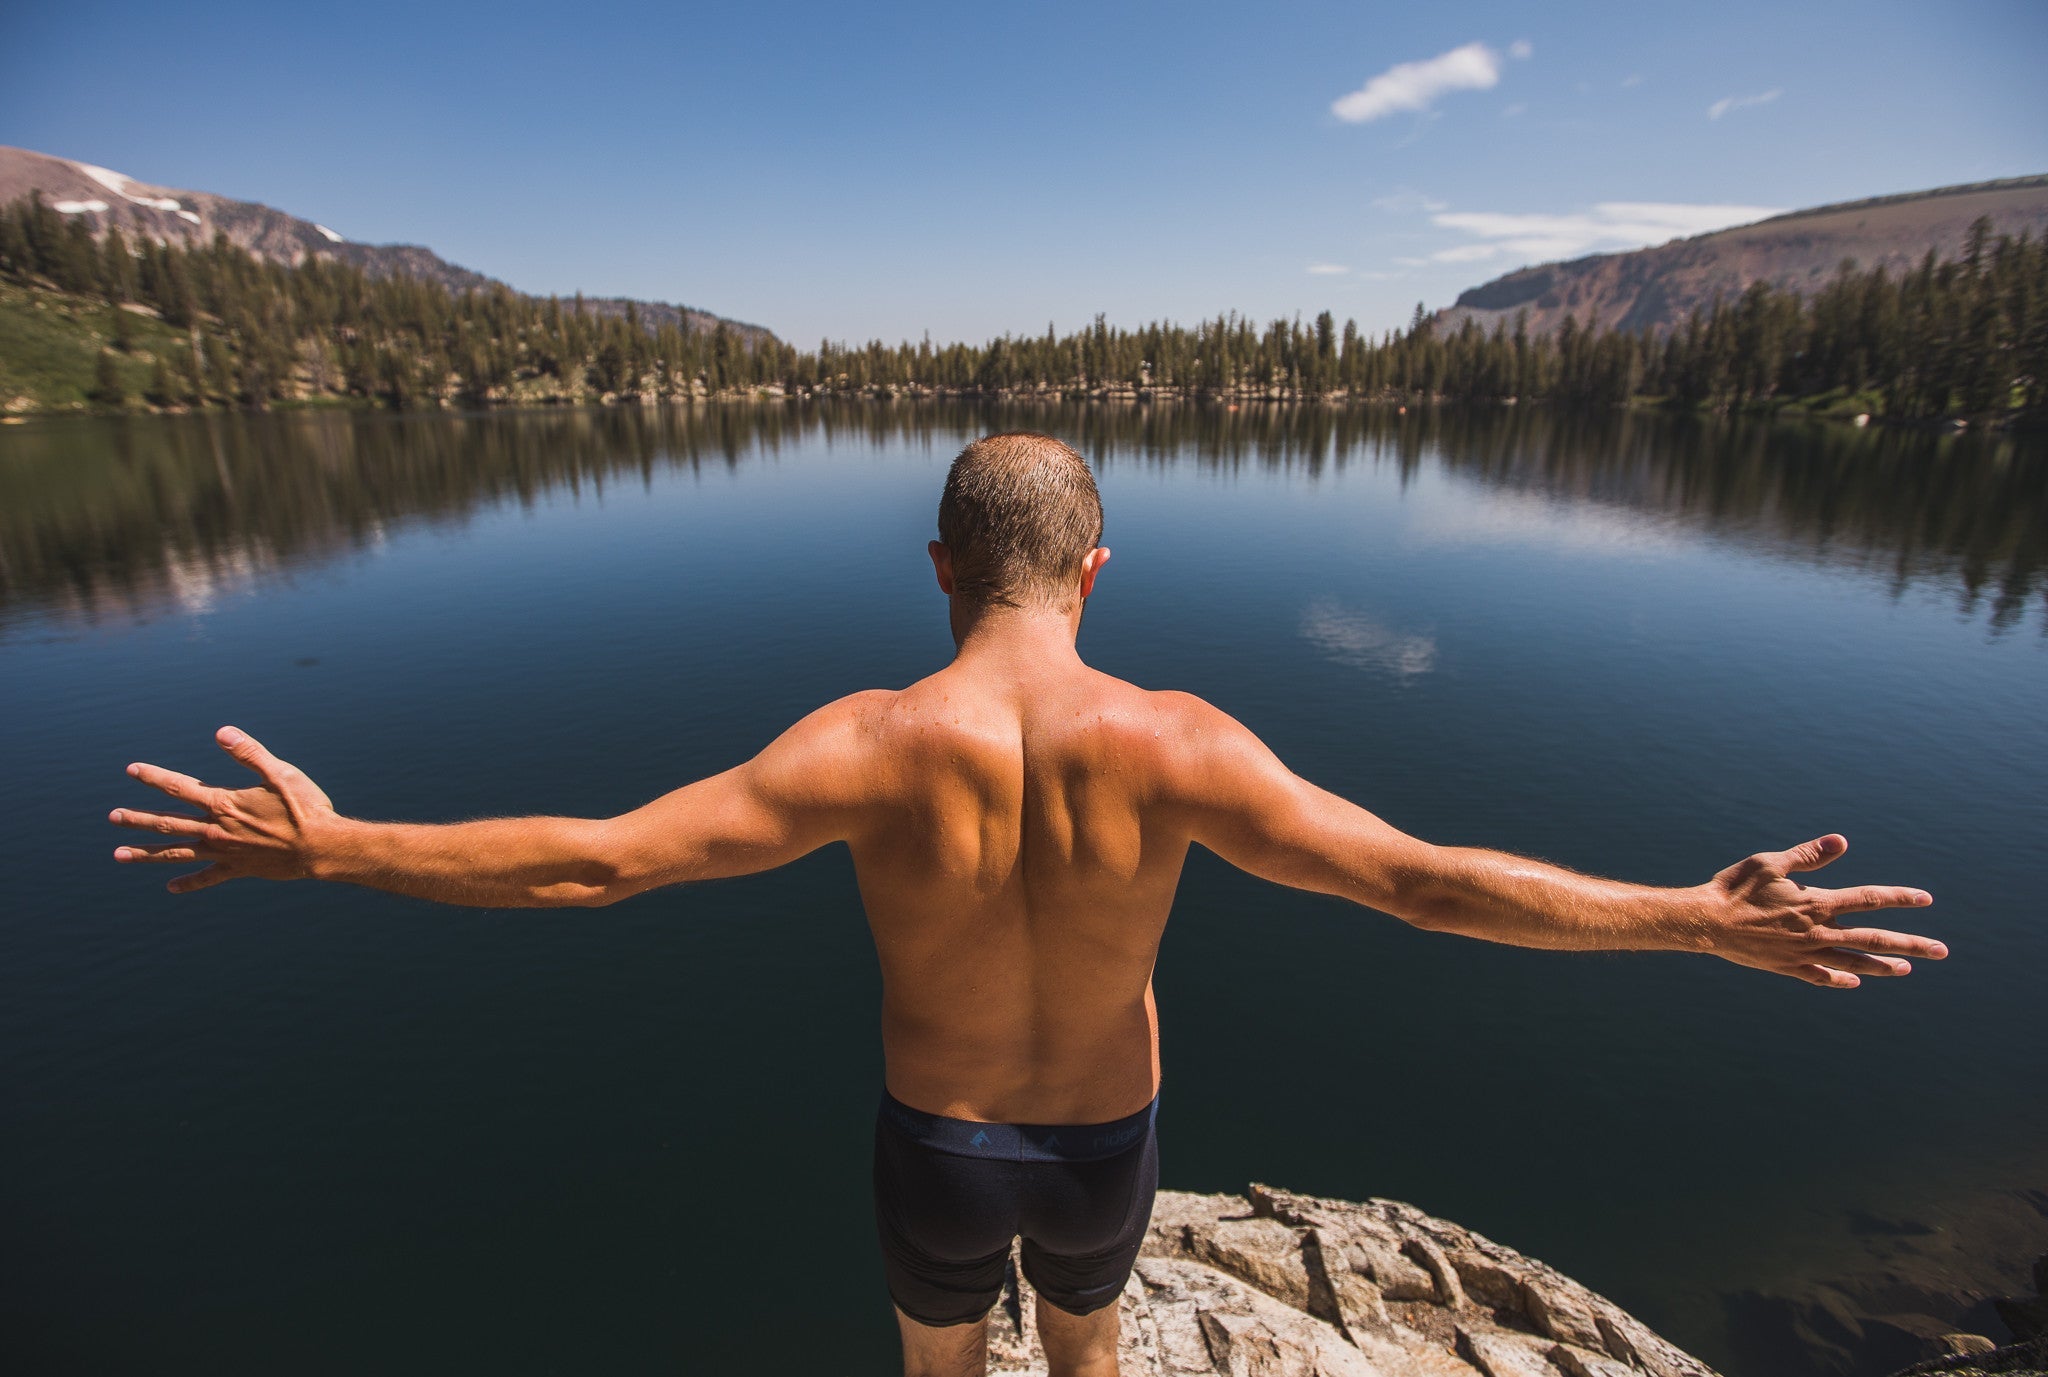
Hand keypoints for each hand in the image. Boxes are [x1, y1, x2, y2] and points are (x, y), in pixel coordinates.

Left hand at [110, 726, 338, 892]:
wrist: (321, 848)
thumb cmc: (305, 808)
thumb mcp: (280, 773)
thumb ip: (249, 753)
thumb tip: (221, 732)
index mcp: (224, 803)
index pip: (179, 787)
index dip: (154, 777)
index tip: (131, 770)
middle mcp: (217, 829)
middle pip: (168, 823)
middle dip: (138, 818)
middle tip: (113, 817)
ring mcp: (225, 852)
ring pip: (177, 851)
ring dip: (146, 853)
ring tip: (118, 854)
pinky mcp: (238, 868)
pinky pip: (207, 877)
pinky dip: (188, 882)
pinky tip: (171, 887)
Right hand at [1700, 834, 1944, 987]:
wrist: (1705, 922)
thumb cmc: (1736, 887)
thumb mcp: (1771, 862)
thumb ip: (1808, 855)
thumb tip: (1842, 841)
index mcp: (1816, 903)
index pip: (1869, 898)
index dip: (1900, 897)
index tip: (1925, 899)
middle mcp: (1817, 931)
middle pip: (1874, 938)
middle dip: (1911, 944)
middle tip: (1941, 951)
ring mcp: (1804, 953)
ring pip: (1853, 962)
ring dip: (1883, 966)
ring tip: (1906, 969)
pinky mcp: (1786, 967)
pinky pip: (1820, 976)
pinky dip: (1840, 980)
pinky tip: (1855, 982)